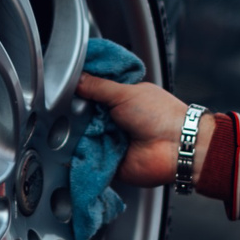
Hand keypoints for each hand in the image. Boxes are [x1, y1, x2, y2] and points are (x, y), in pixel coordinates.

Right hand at [75, 74, 192, 186]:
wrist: (176, 148)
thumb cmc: (160, 116)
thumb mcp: (125, 92)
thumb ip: (97, 85)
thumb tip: (76, 79)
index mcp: (120, 99)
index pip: (92, 93)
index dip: (79, 91)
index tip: (63, 86)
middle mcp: (113, 119)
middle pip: (82, 115)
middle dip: (75, 113)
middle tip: (68, 109)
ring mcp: (110, 140)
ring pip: (81, 135)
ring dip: (77, 133)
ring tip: (77, 127)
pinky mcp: (107, 160)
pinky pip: (86, 157)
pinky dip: (80, 153)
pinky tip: (77, 146)